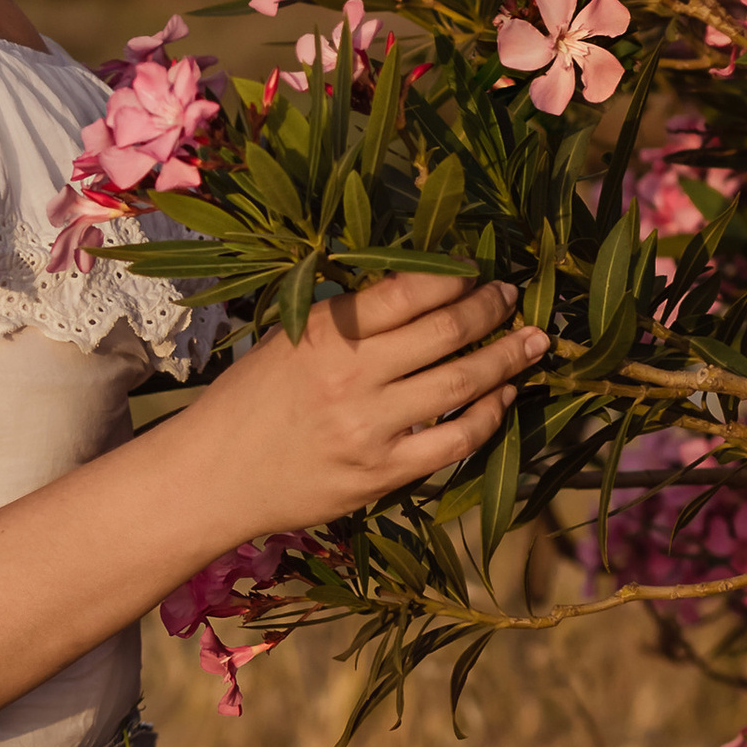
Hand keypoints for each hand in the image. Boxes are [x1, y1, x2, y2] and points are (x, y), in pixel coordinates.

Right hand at [197, 269, 544, 536]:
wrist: (214, 475)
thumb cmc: (250, 398)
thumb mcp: (289, 340)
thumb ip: (350, 320)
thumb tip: (423, 294)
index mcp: (325, 331)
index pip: (409, 291)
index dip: (455, 277)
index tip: (479, 271)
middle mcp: (350, 375)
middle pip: (446, 332)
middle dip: (491, 310)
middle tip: (515, 298)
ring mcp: (369, 428)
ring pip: (461, 385)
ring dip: (506, 360)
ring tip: (532, 343)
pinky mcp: (382, 475)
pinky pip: (455, 442)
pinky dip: (488, 416)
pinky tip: (503, 398)